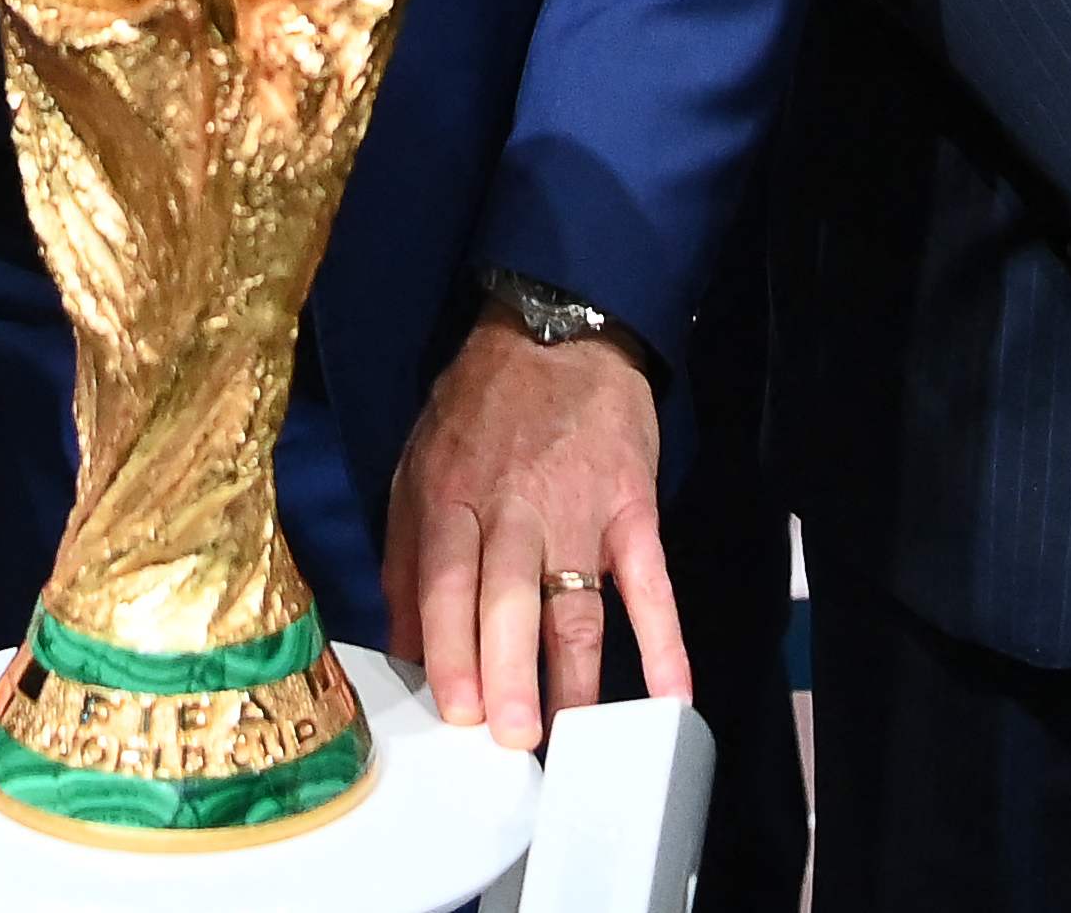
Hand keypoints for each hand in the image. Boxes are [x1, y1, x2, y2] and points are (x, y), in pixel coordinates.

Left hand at [384, 316, 683, 750]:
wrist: (558, 334)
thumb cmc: (478, 411)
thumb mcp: (417, 465)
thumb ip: (405, 558)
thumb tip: (398, 648)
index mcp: (451, 499)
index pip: (446, 582)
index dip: (450, 646)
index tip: (454, 709)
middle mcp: (512, 511)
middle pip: (508, 599)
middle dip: (508, 670)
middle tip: (510, 736)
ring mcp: (578, 512)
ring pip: (575, 605)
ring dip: (576, 674)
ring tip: (574, 734)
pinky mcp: (633, 511)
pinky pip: (651, 584)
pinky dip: (666, 641)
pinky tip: (672, 695)